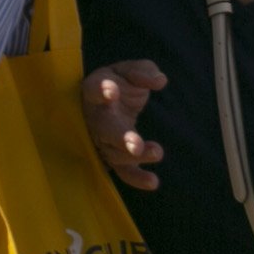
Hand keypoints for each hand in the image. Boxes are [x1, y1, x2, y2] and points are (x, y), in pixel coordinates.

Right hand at [81, 60, 167, 189]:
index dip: (102, 91)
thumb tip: (160, 81)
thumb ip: (144, 71)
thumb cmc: (120, 83)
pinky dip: (136, 178)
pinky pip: (122, 171)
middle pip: (104, 129)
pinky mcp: (113, 157)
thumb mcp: (130, 71)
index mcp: (94, 91)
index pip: (94, 90)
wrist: (110, 102)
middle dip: (120, 137)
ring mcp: (102, 141)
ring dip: (133, 156)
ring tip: (157, 152)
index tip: (112, 92)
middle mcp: (94, 118)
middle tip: (135, 144)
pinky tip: (153, 182)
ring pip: (113, 153)